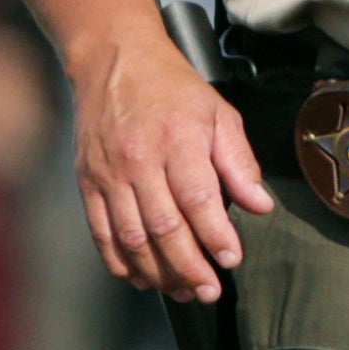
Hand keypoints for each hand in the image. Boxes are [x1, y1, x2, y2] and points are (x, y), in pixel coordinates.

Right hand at [70, 32, 272, 301]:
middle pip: (165, 228)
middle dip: (190, 268)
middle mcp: (140, 160)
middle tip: (209, 290)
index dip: (217, 237)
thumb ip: (239, 162)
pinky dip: (121, 262)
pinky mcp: (88, 182)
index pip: (199, 201)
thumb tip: (259, 204)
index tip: (231, 259)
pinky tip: (141, 277)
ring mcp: (110, 173)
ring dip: (159, 273)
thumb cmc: (170, 86)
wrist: (115, 58)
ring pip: (132, 238)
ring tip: (182, 290)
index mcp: (178, 140)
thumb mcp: (218, 112)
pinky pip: (102, 233)